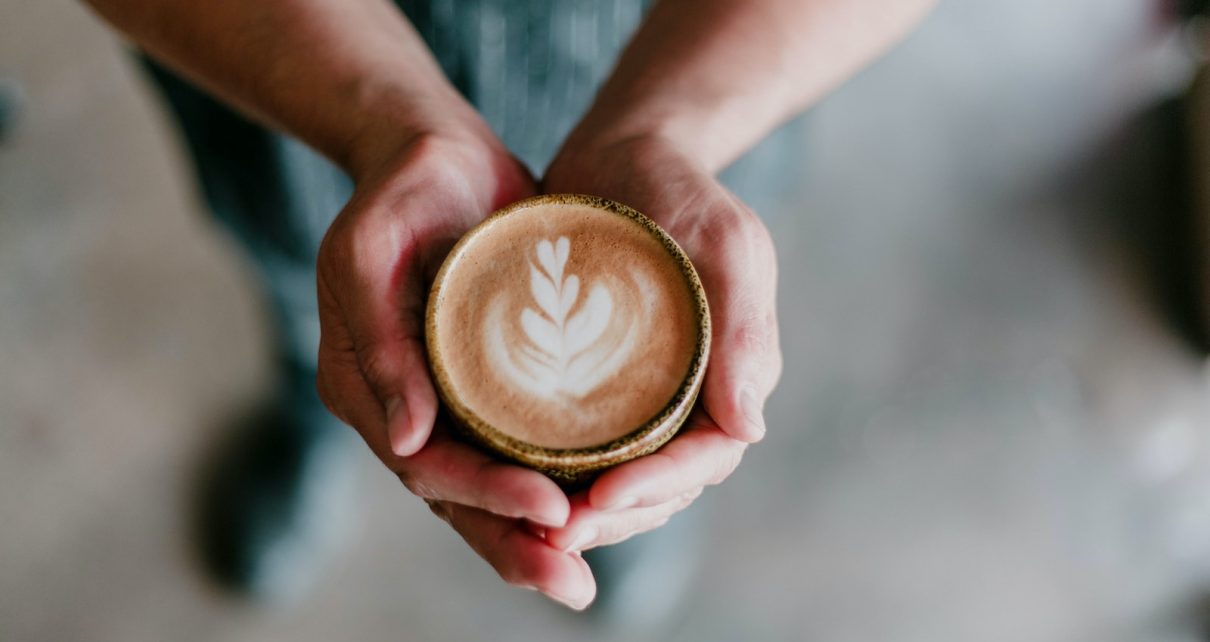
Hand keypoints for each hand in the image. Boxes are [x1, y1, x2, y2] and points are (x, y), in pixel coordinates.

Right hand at [316, 132, 593, 608]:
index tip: (548, 511)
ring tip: (582, 576)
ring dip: (532, 536)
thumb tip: (405, 438)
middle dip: (513, 545)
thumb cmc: (401, 189)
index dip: (485, 495)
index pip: (425, 464)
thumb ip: (377, 339)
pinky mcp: (485, 386)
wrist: (437, 154)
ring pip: (486, 487)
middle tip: (573, 584)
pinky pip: (515, 450)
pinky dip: (548, 485)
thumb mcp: (371, 246)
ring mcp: (445, 402)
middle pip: (457, 497)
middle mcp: (404, 408)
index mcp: (364, 387)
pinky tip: (594, 510)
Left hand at [540, 133, 781, 552]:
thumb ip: (746, 326)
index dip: (657, 487)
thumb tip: (750, 427)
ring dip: (579, 512)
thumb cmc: (683, 190)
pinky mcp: (594, 384)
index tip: (602, 498)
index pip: (705, 458)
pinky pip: (579, 445)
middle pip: (661, 486)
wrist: (627, 151)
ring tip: (526, 529)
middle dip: (612, 518)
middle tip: (551, 536)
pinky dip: (552, 473)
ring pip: (619, 478)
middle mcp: (692, 397)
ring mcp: (642, 396)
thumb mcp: (725, 242)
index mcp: (733, 376)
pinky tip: (508, 484)